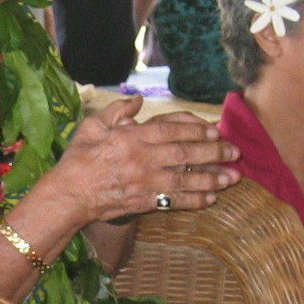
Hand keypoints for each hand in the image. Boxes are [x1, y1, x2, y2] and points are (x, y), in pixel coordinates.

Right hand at [47, 95, 238, 222]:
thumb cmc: (78, 159)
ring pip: (185, 180)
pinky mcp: (143, 202)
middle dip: (214, 153)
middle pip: (185, 155)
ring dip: (212, 178)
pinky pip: (173, 201)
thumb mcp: (93, 126)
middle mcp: (143, 160)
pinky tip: (211, 200)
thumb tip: (139, 100)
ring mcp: (145, 183)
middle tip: (235, 152)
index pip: (171, 131)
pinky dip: (193, 201)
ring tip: (232, 178)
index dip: (197, 130)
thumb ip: (117, 112)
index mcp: (132, 138)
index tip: (216, 131)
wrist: (68, 195)